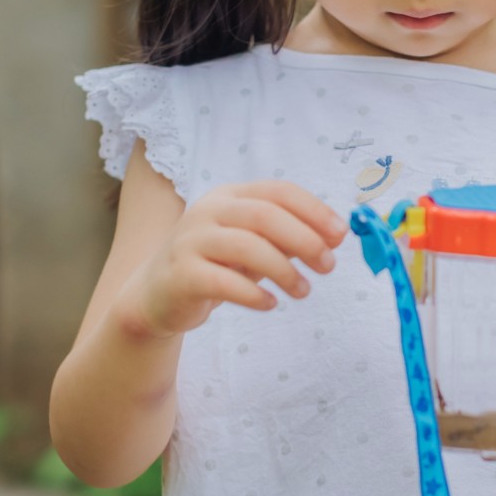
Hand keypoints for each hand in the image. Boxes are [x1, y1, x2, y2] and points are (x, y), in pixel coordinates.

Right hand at [120, 180, 347, 339]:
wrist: (156, 295)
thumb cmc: (215, 265)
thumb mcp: (252, 245)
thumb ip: (286, 238)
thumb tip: (333, 237)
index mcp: (229, 195)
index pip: (278, 191)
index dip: (314, 210)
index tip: (340, 235)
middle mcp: (208, 211)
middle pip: (265, 215)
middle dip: (304, 240)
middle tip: (327, 266)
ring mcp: (191, 241)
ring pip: (246, 247)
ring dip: (284, 270)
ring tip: (303, 291)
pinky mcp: (181, 275)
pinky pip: (224, 282)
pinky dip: (254, 294)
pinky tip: (270, 303)